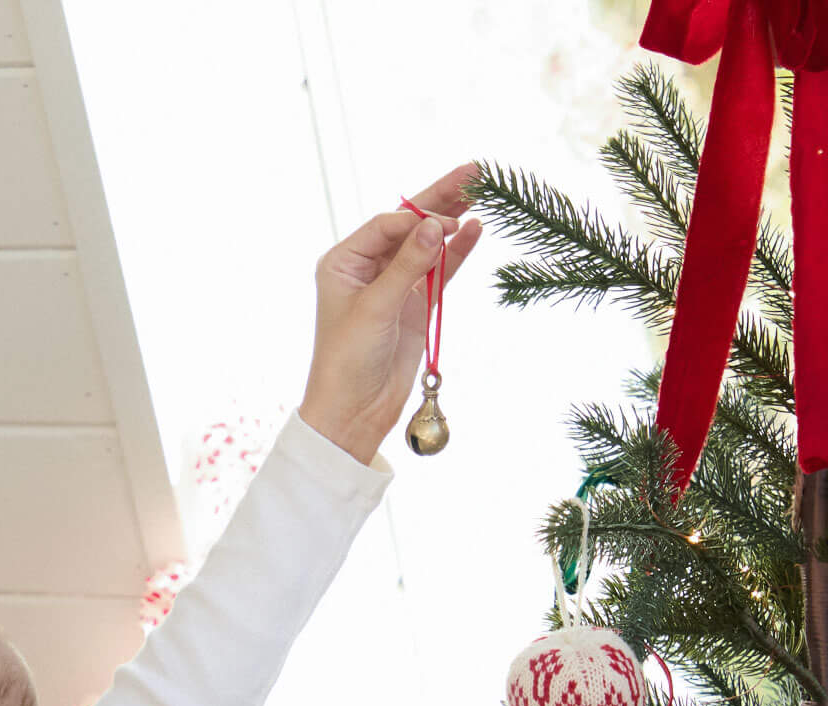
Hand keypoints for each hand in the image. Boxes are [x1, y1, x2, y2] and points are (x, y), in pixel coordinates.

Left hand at [297, 162, 483, 466]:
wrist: (354, 412)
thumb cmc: (347, 361)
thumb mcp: (375, 310)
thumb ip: (406, 267)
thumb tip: (435, 226)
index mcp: (344, 263)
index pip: (386, 225)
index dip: (416, 219)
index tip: (442, 225)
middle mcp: (368, 269)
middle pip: (410, 225)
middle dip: (441, 199)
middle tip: (476, 171)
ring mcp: (394, 285)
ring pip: (428, 244)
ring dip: (454, 218)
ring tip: (483, 189)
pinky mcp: (415, 305)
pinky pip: (440, 270)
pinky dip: (457, 252)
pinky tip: (476, 227)